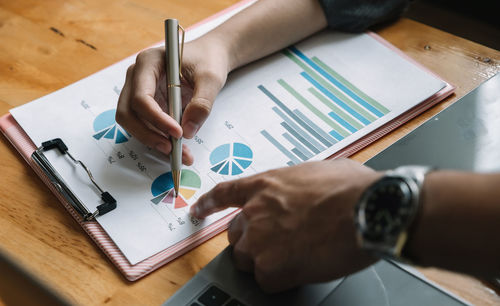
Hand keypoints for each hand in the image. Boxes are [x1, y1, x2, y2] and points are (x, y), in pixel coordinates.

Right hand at [116, 36, 229, 163]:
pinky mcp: (147, 104)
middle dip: (148, 134)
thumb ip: (202, 103)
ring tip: (180, 153)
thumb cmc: (208, 59)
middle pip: (128, 112)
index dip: (157, 119)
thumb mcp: (211, 78)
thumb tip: (188, 130)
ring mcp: (138, 90)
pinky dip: (159, 139)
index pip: (141, 96)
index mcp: (149, 62)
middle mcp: (137, 76)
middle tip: (172, 148)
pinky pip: (145, 125)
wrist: (209, 56)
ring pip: (133, 122)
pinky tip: (177, 148)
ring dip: (153, 140)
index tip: (178, 132)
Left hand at [190, 159, 382, 291]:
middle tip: (278, 244)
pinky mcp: (271, 267)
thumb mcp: (319, 172)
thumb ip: (298, 185)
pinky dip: (282, 279)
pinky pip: (266, 281)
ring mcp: (260, 240)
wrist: (367, 209)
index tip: (197, 209)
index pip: (225, 194)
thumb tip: (306, 192)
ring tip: (295, 256)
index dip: (208, 203)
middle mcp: (255, 211)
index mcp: (265, 185)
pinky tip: (303, 267)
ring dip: (265, 262)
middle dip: (252, 241)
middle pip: (235, 235)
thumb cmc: (351, 189)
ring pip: (247, 260)